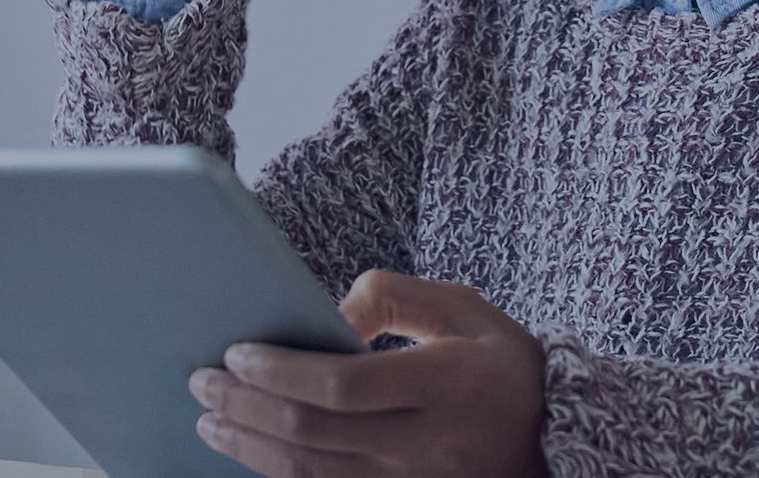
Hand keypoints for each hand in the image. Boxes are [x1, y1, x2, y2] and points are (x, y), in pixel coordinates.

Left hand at [189, 270, 548, 477]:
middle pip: (314, 433)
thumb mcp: (463, 308)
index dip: (280, 373)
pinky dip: (282, 477)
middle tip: (202, 383)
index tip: (235, 354)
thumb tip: (326, 318)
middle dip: (245, 408)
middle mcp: (430, 445)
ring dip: (250, 448)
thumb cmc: (501, 363)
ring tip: (211, 422)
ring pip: (312, 476)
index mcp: (449, 384)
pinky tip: (252, 456)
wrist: (557, 436)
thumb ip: (393, 298)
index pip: (343, 385)